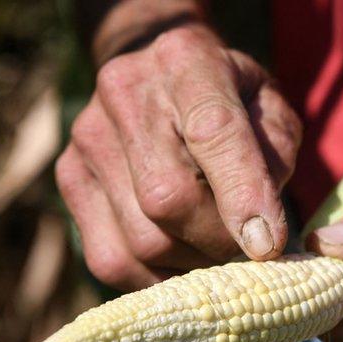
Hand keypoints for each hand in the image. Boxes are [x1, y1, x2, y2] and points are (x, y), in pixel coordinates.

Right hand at [56, 25, 299, 290]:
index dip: (242, 195)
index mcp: (189, 61)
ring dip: (190, 265)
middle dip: (217, 242)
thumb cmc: (229, 99)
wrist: (158, 74)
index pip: (214, 132)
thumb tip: (258, 236)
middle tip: (245, 250)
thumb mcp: (268, 108)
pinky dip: (154, 278)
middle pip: (168, 200)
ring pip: (141, 241)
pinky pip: (110, 259)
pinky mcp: (68, 177)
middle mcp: (126, 93)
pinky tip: (179, 263)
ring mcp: (88, 137)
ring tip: (212, 250)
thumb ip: (274, 159)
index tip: (266, 246)